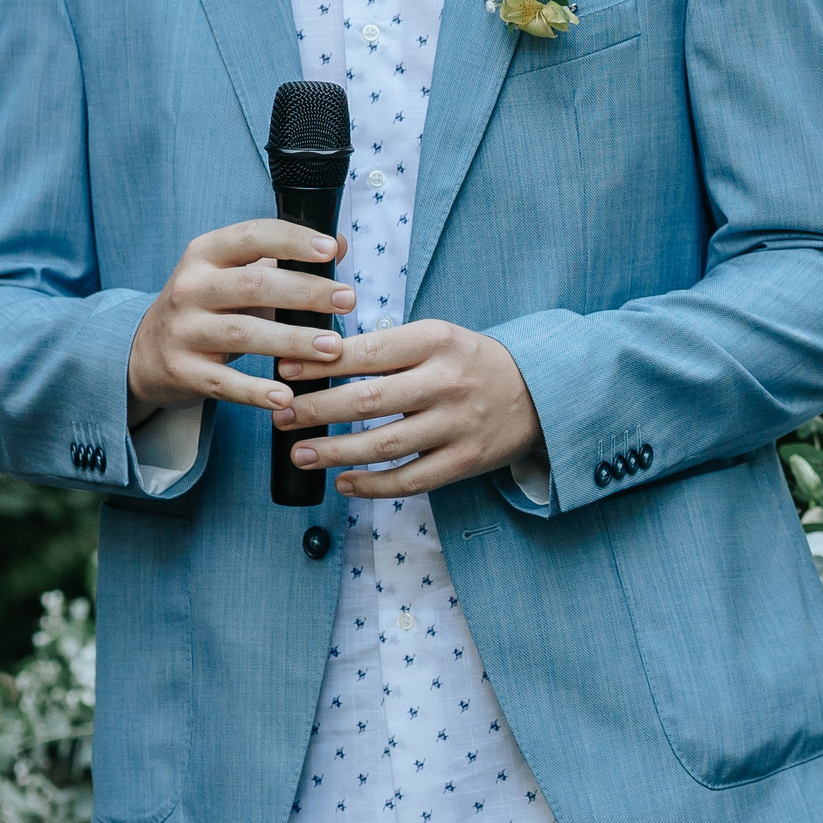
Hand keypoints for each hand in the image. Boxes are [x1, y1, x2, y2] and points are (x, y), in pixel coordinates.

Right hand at [126, 221, 354, 419]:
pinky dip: (256, 391)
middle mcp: (190, 287)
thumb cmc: (208, 305)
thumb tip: (341, 245)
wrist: (143, 352)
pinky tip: (286, 397)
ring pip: (243, 333)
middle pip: (254, 285)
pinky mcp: (182, 371)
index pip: (252, 236)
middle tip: (347, 300)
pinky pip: (224, 382)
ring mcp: (183, 330)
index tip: (331, 250)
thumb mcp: (235, 273)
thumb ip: (283, 259)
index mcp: (206, 253)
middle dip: (306, 292)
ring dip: (292, 340)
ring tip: (333, 347)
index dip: (292, 241)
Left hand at [274, 320, 542, 497]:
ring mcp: (458, 424)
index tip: (283, 370)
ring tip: (300, 453)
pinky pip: (411, 479)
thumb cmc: (472, 362)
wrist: (541, 391)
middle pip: (368, 400)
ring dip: (335, 452)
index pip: (366, 352)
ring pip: (384, 444)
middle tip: (281, 416)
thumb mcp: (439, 337)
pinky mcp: (466, 460)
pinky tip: (343, 483)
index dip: (319, 364)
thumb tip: (318, 358)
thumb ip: (389, 347)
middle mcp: (447, 381)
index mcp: (437, 341)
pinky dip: (372, 485)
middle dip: (316, 410)